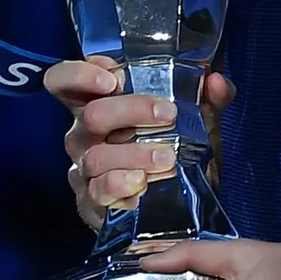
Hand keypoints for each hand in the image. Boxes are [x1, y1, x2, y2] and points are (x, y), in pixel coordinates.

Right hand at [44, 56, 237, 231]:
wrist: (183, 204)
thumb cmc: (179, 150)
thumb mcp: (199, 122)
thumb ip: (209, 99)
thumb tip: (216, 82)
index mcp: (99, 105)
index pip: (65, 82)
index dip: (78, 75)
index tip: (112, 78)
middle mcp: (84, 135)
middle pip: (91, 115)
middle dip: (131, 110)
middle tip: (169, 114)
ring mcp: (84, 170)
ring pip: (96, 157)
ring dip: (134, 155)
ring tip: (168, 158)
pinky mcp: (90, 202)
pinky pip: (97, 195)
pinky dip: (121, 188)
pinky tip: (144, 187)